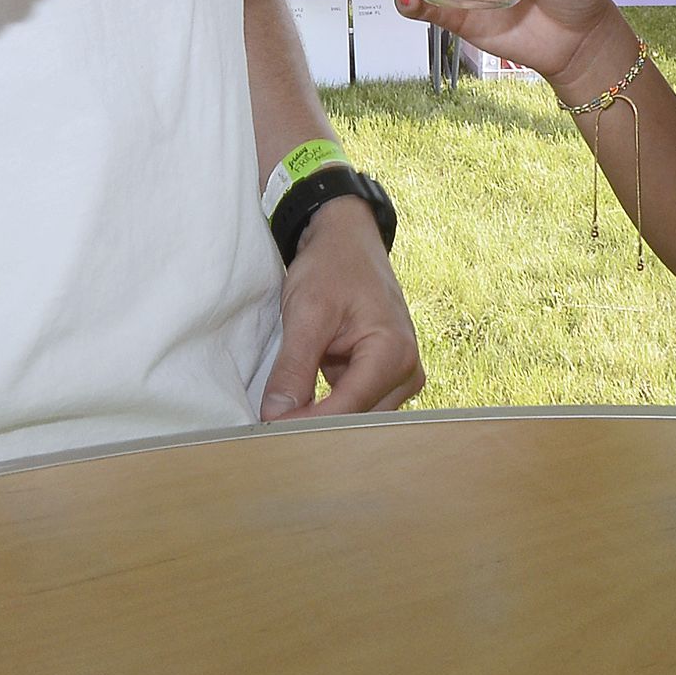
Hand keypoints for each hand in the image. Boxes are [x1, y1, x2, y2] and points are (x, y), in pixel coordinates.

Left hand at [260, 197, 422, 419]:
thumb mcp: (306, 312)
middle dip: (314, 428)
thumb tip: (275, 417)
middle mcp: (407, 372)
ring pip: (356, 420)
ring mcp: (400, 378)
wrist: (348, 242)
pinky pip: (355, 407)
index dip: (307, 424)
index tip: (268, 432)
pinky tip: (300, 408)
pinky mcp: (386, 379)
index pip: (348, 409)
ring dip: (320, 420)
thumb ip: (293, 367)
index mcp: (394, 353)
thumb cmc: (333, 267)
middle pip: (356, 421)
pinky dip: (327, 409)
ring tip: (281, 418)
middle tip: (268, 430)